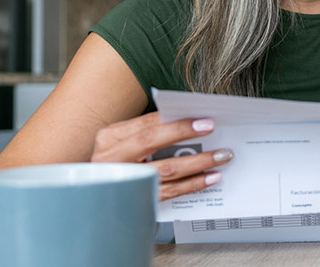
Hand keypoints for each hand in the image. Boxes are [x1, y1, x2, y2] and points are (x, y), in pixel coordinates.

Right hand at [89, 112, 233, 200]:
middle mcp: (112, 158)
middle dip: (184, 133)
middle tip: (212, 129)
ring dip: (198, 162)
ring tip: (221, 156)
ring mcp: (124, 180)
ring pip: (165, 169)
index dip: (177, 121)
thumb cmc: (118, 164)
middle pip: (151, 141)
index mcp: (111, 138)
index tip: (203, 120)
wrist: (98, 198)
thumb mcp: (125, 143)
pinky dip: (193, 184)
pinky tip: (210, 178)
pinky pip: (169, 191)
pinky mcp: (136, 200)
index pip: (147, 123)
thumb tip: (190, 122)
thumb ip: (150, 132)